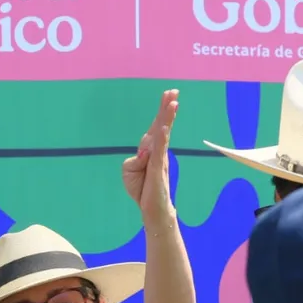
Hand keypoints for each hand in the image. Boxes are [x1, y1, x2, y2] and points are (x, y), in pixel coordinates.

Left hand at [121, 89, 177, 221]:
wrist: (152, 210)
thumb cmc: (141, 190)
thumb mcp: (129, 172)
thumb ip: (133, 160)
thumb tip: (143, 153)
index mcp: (150, 150)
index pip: (155, 127)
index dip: (161, 112)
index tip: (169, 94)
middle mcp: (157, 152)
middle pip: (161, 126)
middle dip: (166, 108)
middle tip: (173, 91)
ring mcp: (159, 160)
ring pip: (163, 135)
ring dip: (167, 119)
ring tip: (173, 103)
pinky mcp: (158, 170)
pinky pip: (159, 152)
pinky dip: (161, 139)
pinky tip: (164, 129)